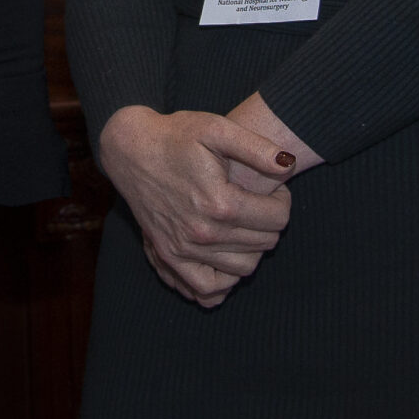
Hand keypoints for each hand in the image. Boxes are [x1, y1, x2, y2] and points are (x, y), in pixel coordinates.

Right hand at [97, 106, 294, 307]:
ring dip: (253, 247)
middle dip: (270, 221)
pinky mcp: (169, 257)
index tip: (272, 188)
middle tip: (259, 201)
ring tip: (244, 222)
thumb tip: (288, 165)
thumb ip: (256, 147)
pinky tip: (227, 253)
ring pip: (245, 268)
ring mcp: (184, 250)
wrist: (131, 149)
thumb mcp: (217, 128)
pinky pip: (208, 289)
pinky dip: (225, 278)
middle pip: (265, 243)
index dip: (282, 200)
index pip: (278, 219)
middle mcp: (203, 233)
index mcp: (220, 203)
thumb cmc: (176, 136)